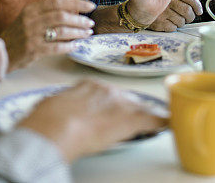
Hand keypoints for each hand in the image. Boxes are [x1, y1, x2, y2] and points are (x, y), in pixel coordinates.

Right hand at [0, 0, 95, 70]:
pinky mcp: (33, 50)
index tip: (91, 6)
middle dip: (79, 20)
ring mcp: (31, 35)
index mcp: (31, 9)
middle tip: (90, 24)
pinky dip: (69, 46)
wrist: (0, 53)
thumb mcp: (28, 18)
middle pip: (62, 16)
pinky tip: (76, 46)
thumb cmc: (19, 35)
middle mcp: (30, 20)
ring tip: (87, 34)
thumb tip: (74, 13)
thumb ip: (47, 13)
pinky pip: (56, 47)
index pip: (58, 2)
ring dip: (77, 33)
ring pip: (61, 31)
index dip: (77, 3)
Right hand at [18, 79, 167, 161]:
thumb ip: (60, 106)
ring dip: (141, 119)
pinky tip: (169, 125)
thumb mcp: (50, 107)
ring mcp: (120, 103)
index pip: (106, 95)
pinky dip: (161, 123)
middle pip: (124, 101)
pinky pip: (152, 120)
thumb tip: (55, 111)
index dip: (108, 107)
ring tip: (149, 126)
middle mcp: (106, 90)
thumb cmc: (45, 121)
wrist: (55, 128)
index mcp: (87, 85)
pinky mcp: (131, 119)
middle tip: (121, 126)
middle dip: (124, 113)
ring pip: (138, 110)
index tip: (106, 115)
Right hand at [148, 0, 202, 31]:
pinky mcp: (158, 23)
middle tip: (189, 17)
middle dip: (191, 16)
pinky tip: (170, 22)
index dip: (197, 5)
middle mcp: (167, 2)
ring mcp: (162, 13)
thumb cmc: (159, 1)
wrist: (139, 10)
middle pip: (187, 10)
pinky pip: (173, 28)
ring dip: (183, 22)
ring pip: (182, 21)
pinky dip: (174, 27)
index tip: (199, 11)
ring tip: (178, 20)